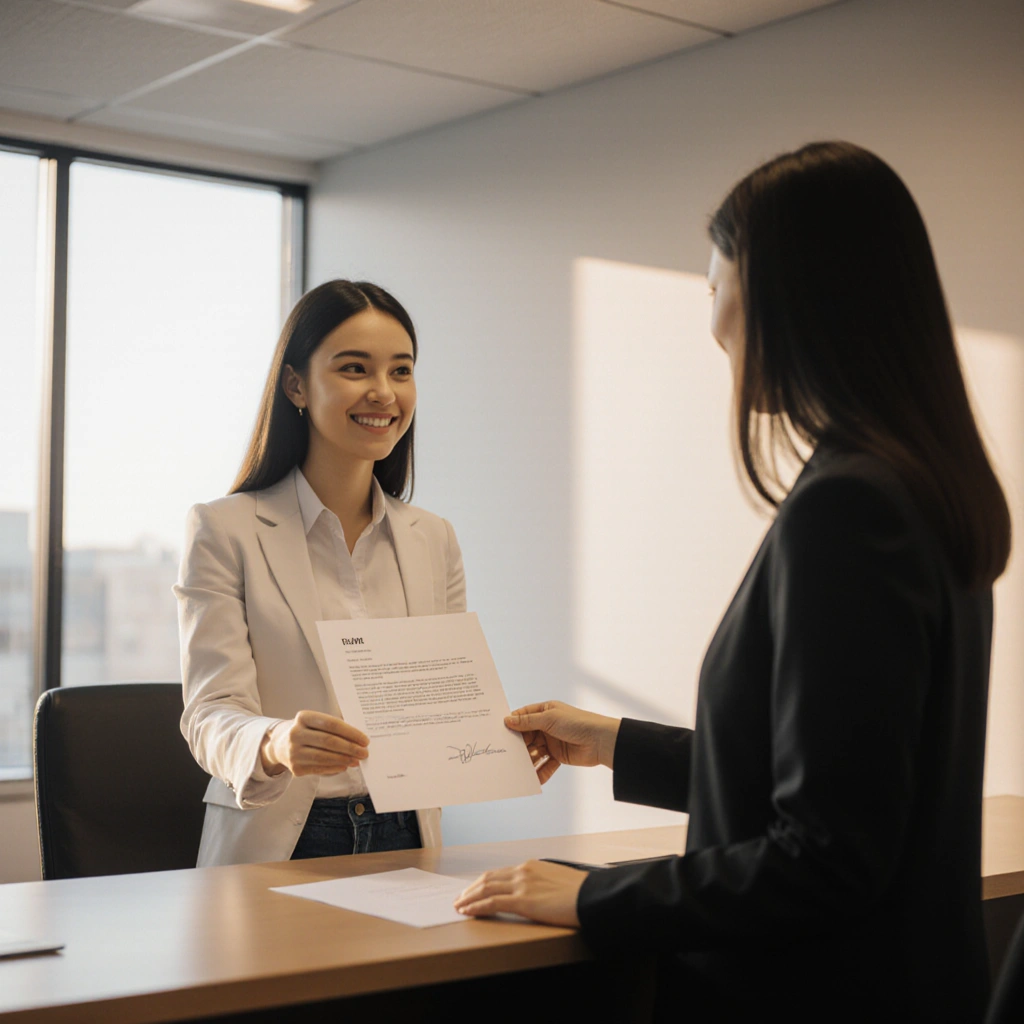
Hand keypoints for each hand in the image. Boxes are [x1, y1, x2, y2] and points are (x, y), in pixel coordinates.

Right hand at [260, 710, 368, 776]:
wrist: (280, 745)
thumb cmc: (306, 730)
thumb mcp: (315, 721)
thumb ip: (335, 726)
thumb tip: (359, 738)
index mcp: (303, 717)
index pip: (331, 724)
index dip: (350, 732)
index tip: (365, 740)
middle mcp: (296, 734)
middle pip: (329, 741)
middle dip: (350, 748)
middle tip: (364, 752)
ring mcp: (294, 752)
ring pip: (325, 757)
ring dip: (344, 759)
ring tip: (357, 760)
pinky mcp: (295, 768)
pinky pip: (320, 768)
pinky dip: (335, 768)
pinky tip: (345, 766)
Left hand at [453, 860, 585, 926]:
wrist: (592, 896)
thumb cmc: (580, 892)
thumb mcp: (558, 881)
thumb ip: (542, 883)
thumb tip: (538, 893)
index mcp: (531, 866)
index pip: (499, 873)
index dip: (482, 882)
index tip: (473, 890)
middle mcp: (523, 871)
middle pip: (488, 878)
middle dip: (470, 889)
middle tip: (460, 899)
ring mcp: (522, 885)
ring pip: (486, 888)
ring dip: (469, 898)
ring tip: (459, 906)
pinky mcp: (523, 901)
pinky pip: (492, 902)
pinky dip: (477, 906)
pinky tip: (468, 911)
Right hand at [505, 700, 620, 783]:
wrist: (600, 741)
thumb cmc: (577, 723)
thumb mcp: (549, 718)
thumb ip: (528, 721)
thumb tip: (507, 720)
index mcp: (545, 711)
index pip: (523, 716)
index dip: (512, 723)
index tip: (499, 732)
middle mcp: (547, 726)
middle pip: (527, 737)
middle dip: (518, 746)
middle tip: (506, 755)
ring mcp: (553, 742)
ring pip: (534, 752)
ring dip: (527, 760)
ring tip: (518, 769)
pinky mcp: (559, 756)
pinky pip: (545, 765)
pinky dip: (540, 772)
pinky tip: (533, 779)